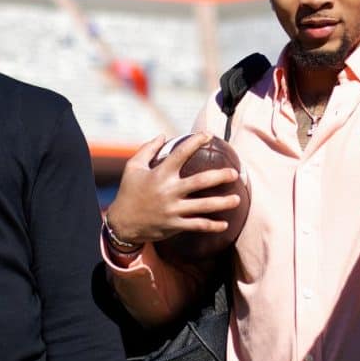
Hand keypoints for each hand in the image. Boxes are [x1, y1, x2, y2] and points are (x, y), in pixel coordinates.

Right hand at [105, 133, 240, 244]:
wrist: (122, 223)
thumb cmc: (128, 192)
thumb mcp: (132, 168)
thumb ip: (147, 149)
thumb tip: (163, 135)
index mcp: (160, 174)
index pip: (180, 154)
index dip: (195, 142)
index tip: (208, 135)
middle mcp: (169, 191)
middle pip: (200, 182)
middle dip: (219, 177)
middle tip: (234, 173)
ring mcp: (173, 210)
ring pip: (203, 206)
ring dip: (222, 203)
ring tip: (237, 199)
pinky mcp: (174, 225)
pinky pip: (197, 226)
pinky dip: (212, 226)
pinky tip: (225, 225)